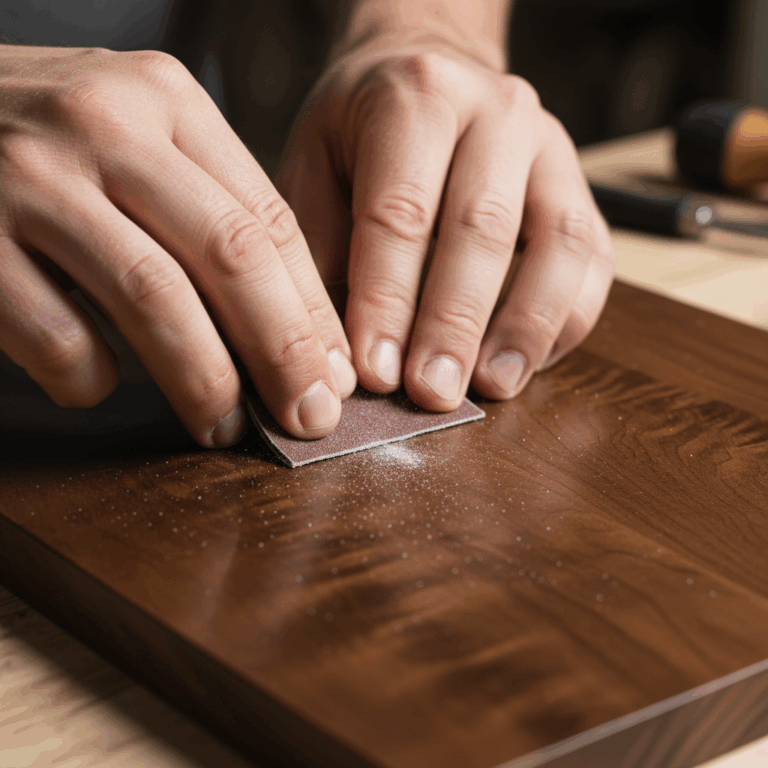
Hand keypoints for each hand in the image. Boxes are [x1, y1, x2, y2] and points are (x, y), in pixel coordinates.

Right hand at [0, 45, 356, 445]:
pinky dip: (92, 378)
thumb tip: (292, 328)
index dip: (313, 311)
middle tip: (307, 416)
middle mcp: (106, 124)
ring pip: (154, 297)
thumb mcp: (136, 140)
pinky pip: (57, 333)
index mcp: (166, 100)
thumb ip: (204, 208)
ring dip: (203, 380)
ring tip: (223, 426)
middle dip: (283, 352)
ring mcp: (31, 176)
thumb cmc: (46, 143)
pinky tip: (98, 385)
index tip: (334, 374)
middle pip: (230, 256)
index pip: (269, 220)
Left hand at [277, 37, 615, 409]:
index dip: (387, 300)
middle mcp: (496, 113)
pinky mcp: (580, 188)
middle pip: (482, 229)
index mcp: (418, 98)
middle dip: (455, 323)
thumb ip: (321, 245)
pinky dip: (565, 319)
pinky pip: (593, 259)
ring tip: (493, 387)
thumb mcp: (315, 164)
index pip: (401, 213)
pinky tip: (528, 362)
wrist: (430, 73)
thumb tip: (336, 347)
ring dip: (526, 327)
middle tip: (432, 392)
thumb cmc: (364, 132)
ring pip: (559, 244)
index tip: (373, 371)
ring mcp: (551, 148)